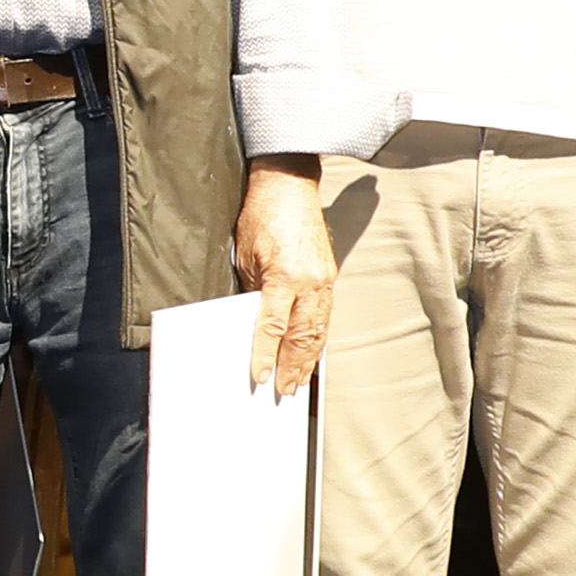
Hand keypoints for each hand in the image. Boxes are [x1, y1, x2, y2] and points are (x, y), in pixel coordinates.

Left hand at [231, 163, 335, 394]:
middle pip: (301, 336)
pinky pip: (325, 316)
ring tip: (299, 381)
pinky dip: (318, 339)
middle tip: (284, 390)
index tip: (260, 376)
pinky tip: (312, 353)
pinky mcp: (329, 276)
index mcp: (285, 275)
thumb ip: (252, 292)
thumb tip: (252, 324)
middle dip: (292, 366)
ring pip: (318, 330)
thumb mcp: (245, 256)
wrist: (289, 185)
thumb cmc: (263, 215)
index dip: (265, 354)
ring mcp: (324, 279)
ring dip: (308, 359)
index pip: (273, 326)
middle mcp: (310, 281)